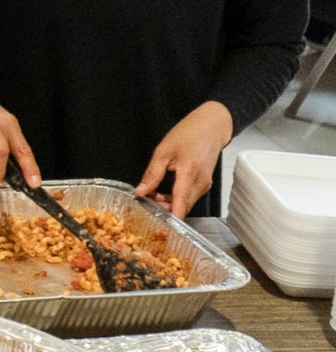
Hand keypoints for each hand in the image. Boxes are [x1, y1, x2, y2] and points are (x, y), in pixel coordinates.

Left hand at [135, 101, 233, 218]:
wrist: (211, 126)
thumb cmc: (188, 134)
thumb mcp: (163, 151)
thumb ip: (152, 174)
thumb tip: (140, 192)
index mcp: (190, 173)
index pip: (181, 203)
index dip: (170, 217)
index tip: (158, 225)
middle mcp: (201, 183)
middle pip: (182, 206)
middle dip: (163, 209)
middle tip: (144, 202)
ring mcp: (205, 185)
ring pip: (185, 203)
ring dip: (168, 203)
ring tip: (151, 193)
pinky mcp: (204, 184)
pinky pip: (188, 197)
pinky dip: (175, 198)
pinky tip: (163, 190)